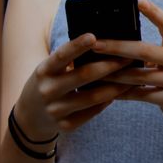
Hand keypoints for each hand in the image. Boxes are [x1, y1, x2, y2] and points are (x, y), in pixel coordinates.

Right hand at [15, 33, 133, 136]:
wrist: (30, 117)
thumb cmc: (48, 83)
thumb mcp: (50, 69)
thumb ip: (68, 59)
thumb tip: (101, 43)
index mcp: (44, 71)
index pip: (61, 56)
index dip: (77, 46)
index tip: (93, 36)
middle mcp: (48, 90)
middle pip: (84, 75)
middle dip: (110, 65)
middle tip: (129, 57)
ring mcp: (56, 110)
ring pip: (93, 97)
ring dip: (116, 87)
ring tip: (131, 77)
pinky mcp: (65, 125)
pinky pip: (93, 112)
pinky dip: (107, 101)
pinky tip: (118, 93)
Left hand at [94, 0, 162, 132]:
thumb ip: (152, 50)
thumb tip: (116, 43)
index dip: (154, 12)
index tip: (138, 1)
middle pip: (145, 50)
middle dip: (117, 47)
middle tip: (95, 44)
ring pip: (139, 76)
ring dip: (114, 74)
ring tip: (95, 70)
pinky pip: (142, 95)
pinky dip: (123, 93)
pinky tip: (108, 91)